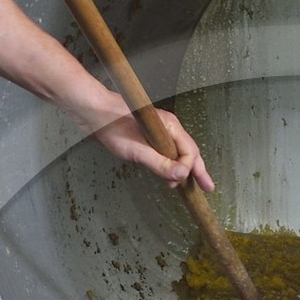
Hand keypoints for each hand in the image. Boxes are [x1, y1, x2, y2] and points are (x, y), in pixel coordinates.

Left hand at [96, 105, 214, 190]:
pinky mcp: (147, 137)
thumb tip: (182, 176)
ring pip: (178, 152)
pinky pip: (166, 152)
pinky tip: (169, 174)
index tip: (180, 183)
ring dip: (183, 169)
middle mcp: (168, 128)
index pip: (190, 151)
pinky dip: (170, 164)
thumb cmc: (112, 126)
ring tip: (190, 186)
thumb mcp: (136, 150)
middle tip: (208, 188)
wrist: (91, 111)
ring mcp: (158, 132)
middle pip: (189, 152)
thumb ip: (160, 164)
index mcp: (170, 126)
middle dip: (198, 170)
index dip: (189, 169)